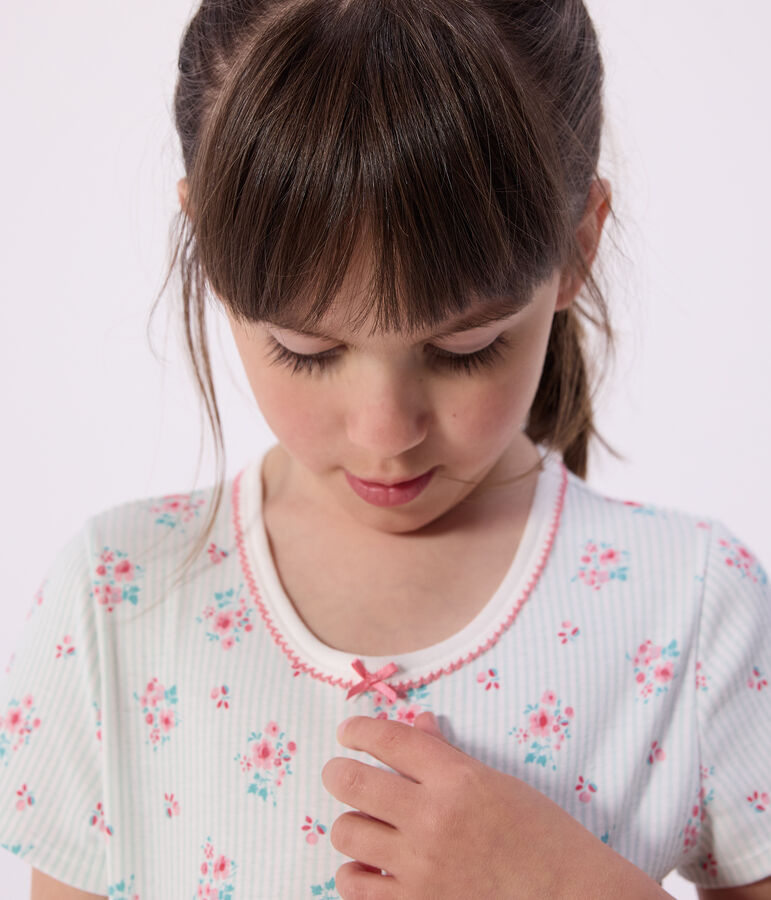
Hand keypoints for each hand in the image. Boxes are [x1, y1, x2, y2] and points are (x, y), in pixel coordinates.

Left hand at [321, 712, 629, 898]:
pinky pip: (354, 886)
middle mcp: (433, 818)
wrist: (567, 895)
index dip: (358, 730)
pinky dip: (354, 874)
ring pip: (347, 833)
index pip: (388, 740)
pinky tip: (370, 868)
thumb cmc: (538, 833)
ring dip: (351, 825)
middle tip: (339, 773)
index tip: (348, 732)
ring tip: (365, 825)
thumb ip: (447, 754)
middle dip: (337, 772)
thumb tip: (417, 723)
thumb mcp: (495, 781)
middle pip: (352, 782)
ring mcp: (421, 867)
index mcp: (456, 779)